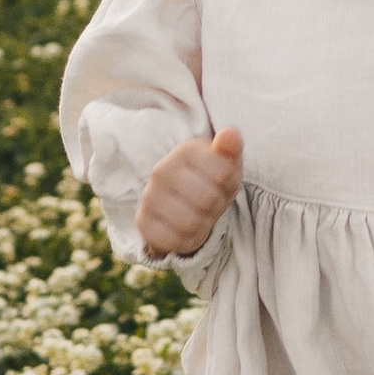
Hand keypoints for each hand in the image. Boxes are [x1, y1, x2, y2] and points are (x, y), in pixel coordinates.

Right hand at [139, 125, 243, 259]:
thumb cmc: (211, 181)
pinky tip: (185, 229)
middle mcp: (162, 170)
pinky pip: (173, 240)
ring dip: (202, 224)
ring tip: (199, 214)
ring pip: (191, 222)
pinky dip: (185, 240)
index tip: (220, 180)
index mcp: (185, 151)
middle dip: (215, 205)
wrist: (184, 204)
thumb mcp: (226, 163)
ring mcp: (149, 196)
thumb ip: (230, 148)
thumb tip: (230, 134)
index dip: (229, 182)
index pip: (223, 171)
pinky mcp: (142, 221)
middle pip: (207, 199)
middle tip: (210, 201)